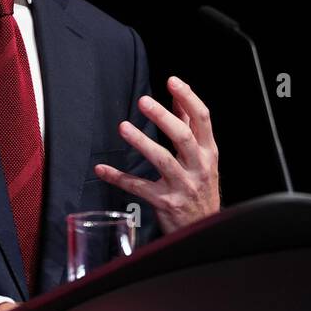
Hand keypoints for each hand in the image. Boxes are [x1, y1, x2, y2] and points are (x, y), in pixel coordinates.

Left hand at [96, 76, 220, 235]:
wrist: (203, 228)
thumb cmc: (201, 187)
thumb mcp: (203, 157)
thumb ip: (190, 128)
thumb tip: (179, 98)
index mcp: (208, 152)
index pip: (203, 119)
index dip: (188, 98)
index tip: (172, 81)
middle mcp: (199, 167)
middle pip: (183, 137)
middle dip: (163, 117)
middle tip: (143, 101)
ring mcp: (183, 186)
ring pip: (163, 160)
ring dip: (142, 142)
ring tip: (123, 127)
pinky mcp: (166, 203)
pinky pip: (139, 188)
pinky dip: (119, 178)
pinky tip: (102, 169)